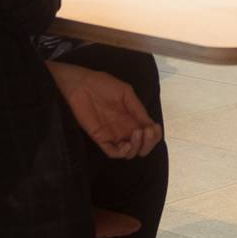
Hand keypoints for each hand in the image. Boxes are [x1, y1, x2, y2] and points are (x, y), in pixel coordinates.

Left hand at [47, 62, 162, 158]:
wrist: (82, 84)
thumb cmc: (103, 84)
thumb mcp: (126, 93)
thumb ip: (138, 108)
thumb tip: (150, 123)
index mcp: (132, 118)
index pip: (148, 134)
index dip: (154, 135)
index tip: (154, 128)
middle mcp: (125, 128)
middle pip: (141, 146)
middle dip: (148, 143)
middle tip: (146, 132)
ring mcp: (113, 134)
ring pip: (129, 152)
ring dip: (137, 147)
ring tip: (137, 134)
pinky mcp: (100, 138)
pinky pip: (112, 152)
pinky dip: (122, 152)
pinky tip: (126, 144)